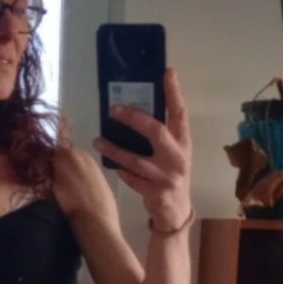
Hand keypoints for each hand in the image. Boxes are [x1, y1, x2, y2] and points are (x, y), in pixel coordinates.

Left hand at [93, 66, 192, 230]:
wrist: (176, 211)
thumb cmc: (171, 175)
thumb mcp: (173, 153)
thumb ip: (162, 135)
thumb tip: (135, 109)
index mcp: (184, 143)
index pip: (180, 112)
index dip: (174, 92)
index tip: (167, 72)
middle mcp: (178, 158)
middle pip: (156, 132)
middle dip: (134, 118)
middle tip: (114, 109)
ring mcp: (166, 177)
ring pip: (135, 159)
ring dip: (114, 149)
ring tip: (98, 140)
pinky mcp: (154, 192)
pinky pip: (130, 178)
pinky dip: (120, 170)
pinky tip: (110, 164)